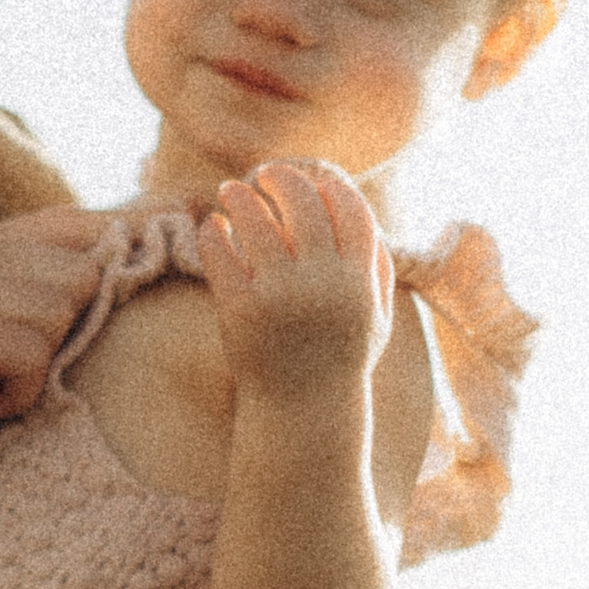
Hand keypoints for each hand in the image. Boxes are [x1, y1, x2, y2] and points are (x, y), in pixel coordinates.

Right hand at [0, 206, 108, 505]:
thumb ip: (11, 298)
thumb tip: (107, 280)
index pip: (71, 220)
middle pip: (79, 268)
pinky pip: (31, 354)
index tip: (189, 216)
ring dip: (33, 368)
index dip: (132, 228)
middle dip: (67, 331)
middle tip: (11, 373)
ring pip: (59, 309)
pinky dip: (12, 396)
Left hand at [199, 164, 393, 405]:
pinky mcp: (240, 310)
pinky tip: (213, 227)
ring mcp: (280, 295)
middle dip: (281, 178)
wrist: (303, 414)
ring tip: (230, 191)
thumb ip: (375, 266)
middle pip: (302, 202)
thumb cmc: (339, 358)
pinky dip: (213, 232)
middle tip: (264, 174)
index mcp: (359, 280)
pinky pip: (219, 252)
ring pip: (254, 218)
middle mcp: (323, 282)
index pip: (350, 207)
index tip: (310, 176)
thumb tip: (355, 210)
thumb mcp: (375, 316)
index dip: (329, 183)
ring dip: (239, 196)